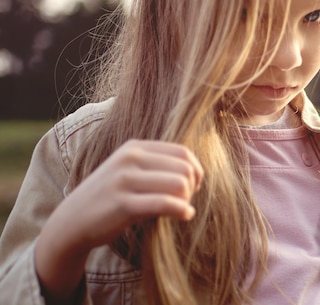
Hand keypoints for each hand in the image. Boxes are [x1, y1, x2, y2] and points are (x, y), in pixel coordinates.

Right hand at [35, 139, 203, 302]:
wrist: (71, 222)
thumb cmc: (110, 198)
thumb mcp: (130, 171)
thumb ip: (157, 165)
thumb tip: (197, 171)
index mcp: (134, 147)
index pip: (182, 152)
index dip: (195, 170)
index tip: (193, 187)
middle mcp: (130, 159)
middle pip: (184, 168)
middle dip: (192, 187)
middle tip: (185, 201)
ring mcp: (124, 180)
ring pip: (179, 184)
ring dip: (187, 200)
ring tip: (181, 209)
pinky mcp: (122, 204)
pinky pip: (165, 203)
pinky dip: (181, 210)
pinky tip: (185, 215)